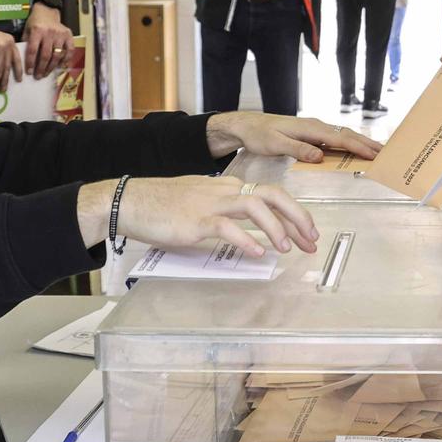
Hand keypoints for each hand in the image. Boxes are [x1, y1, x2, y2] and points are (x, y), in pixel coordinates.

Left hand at [21, 4, 74, 78]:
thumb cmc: (35, 22)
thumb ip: (26, 43)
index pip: (33, 50)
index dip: (30, 63)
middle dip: (41, 68)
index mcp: (37, 30)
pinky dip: (66, 59)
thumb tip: (24, 61)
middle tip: (38, 76)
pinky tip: (60, 66)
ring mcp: (60, 34)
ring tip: (46, 73)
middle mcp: (49, 32)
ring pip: (57, 55)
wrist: (47, 11)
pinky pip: (69, 50)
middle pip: (45, 55)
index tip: (29, 72)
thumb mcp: (27, 30)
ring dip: (51, 67)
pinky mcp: (68, 35)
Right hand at [80, 175, 318, 255]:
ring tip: (286, 248)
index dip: (295, 213)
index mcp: (229, 188)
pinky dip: (245, 240)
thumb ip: (227, 216)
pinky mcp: (195, 220)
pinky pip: (226, 227)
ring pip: (255, 207)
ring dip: (276, 227)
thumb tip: (251, 235)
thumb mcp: (202, 205)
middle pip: (273, 195)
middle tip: (311, 240)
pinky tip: (257, 253)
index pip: (272, 194)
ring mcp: (210, 204)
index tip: (308, 234)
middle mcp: (225, 191)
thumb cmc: (163, 206)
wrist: (130, 201)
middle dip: (298, 217)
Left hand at [208, 112, 383, 161]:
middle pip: (347, 135)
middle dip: (368, 144)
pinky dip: (350, 144)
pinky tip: (355, 150)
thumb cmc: (260, 135)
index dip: (359, 148)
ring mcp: (315, 129)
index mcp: (310, 128)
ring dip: (361, 144)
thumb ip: (298, 150)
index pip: (340, 139)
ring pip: (343, 136)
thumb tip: (320, 157)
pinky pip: (336, 139)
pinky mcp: (312, 134)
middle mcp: (316, 126)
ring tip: (378, 152)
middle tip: (386, 154)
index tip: (375, 155)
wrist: (247, 125)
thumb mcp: (276, 144)